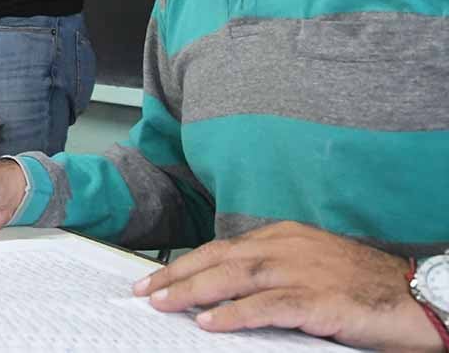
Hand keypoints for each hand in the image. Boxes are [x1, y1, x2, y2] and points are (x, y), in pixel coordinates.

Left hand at [134, 221, 441, 349]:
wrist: (416, 296)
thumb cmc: (362, 286)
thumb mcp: (309, 270)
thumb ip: (270, 275)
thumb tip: (225, 294)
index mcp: (283, 237)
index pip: (222, 249)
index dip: (186, 264)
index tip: (155, 278)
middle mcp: (287, 248)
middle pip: (220, 259)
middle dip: (177, 276)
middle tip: (143, 291)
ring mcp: (303, 271)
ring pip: (235, 278)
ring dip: (194, 291)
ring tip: (163, 303)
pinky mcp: (320, 299)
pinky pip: (268, 306)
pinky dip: (235, 313)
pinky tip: (209, 323)